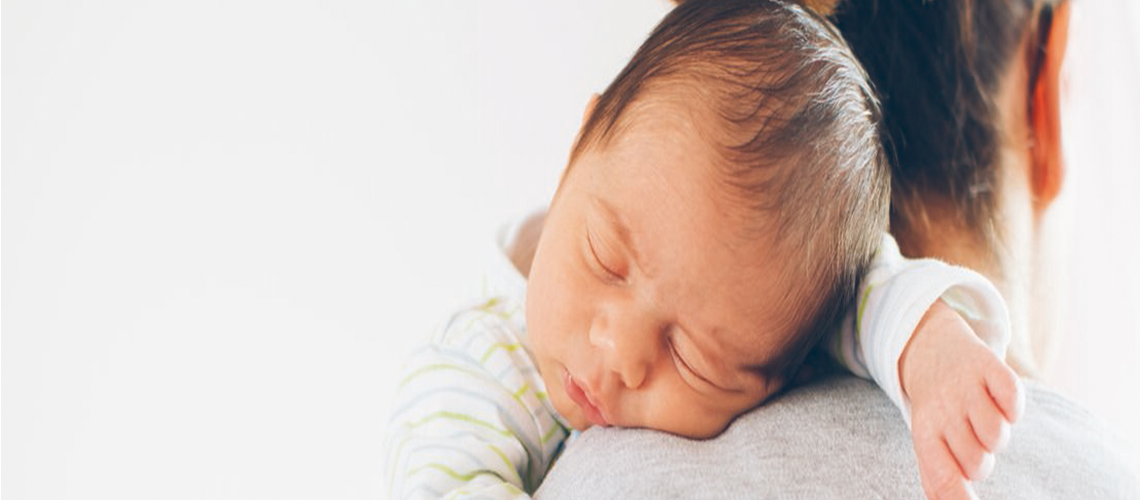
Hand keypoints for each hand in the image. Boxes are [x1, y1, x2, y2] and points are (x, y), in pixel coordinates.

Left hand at [899, 300, 1024, 499]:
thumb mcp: (928, 438)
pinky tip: (997, 398)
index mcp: (924, 432)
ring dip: (997, 434)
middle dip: (981, 459)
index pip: (942, 477)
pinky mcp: (988, 365)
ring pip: (997, 436)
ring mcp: (965, 386)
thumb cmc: (936, 407)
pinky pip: (1014, 400)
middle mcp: (942, 409)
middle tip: (970, 437)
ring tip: (982, 417)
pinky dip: (1013, 406)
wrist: (930, 347)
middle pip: (978, 463)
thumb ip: (938, 477)